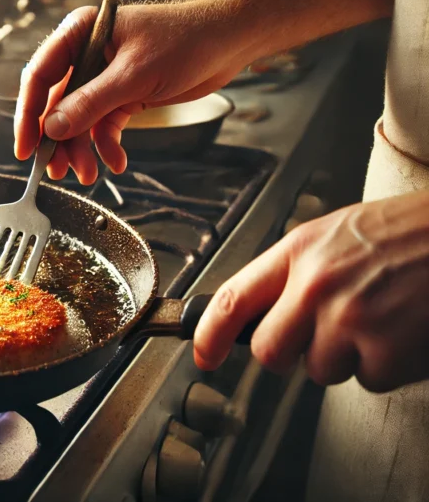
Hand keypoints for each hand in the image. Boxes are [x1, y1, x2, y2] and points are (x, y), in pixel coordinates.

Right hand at [14, 0, 256, 183]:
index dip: (29, 114)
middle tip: (57, 171)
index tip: (26, 147)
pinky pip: (105, 125)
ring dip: (83, 149)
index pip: (40, 76)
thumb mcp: (133, 75)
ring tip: (89, 174)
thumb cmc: (185, 39)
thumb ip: (90, 103)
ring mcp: (104, 77)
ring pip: (80, 120)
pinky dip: (108, 145)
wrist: (228, 41)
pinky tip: (115, 162)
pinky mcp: (123, 94)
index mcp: (79, 34)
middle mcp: (86, 55)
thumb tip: (51, 129)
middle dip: (60, 140)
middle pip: (57, 104)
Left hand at [194, 189, 428, 392]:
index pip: (231, 300)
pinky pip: (370, 379)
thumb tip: (258, 311)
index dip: (207, 335)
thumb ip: (295, 270)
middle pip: (270, 352)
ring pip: (322, 370)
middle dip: (293, 353)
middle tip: (327, 333)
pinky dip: (390, 364)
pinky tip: (407, 330)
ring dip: (350, 356)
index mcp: (298, 252)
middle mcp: (316, 285)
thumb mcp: (336, 234)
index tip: (202, 354)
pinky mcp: (386, 348)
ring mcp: (350, 318)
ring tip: (382, 317)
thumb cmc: (409, 232)